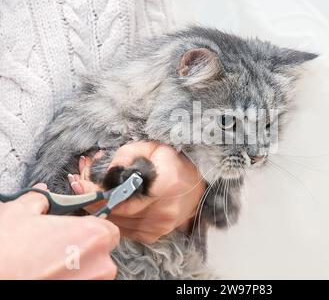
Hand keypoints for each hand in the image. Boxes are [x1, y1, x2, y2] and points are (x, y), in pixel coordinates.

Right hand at [0, 184, 119, 278]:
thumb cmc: (6, 251)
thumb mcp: (21, 213)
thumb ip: (40, 200)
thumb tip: (42, 195)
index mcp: (94, 235)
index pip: (108, 230)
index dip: (92, 230)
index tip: (77, 233)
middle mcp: (101, 263)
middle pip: (103, 253)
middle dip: (85, 250)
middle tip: (59, 249)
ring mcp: (93, 284)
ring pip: (94, 272)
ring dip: (79, 269)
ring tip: (50, 264)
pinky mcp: (85, 295)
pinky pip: (84, 283)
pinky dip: (71, 280)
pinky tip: (49, 276)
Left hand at [69, 141, 205, 243]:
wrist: (195, 183)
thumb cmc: (172, 162)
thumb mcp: (150, 147)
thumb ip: (125, 156)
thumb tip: (102, 172)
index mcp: (165, 186)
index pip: (120, 198)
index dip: (94, 192)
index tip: (77, 183)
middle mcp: (163, 211)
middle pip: (114, 213)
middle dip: (91, 198)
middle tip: (77, 183)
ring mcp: (159, 227)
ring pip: (115, 223)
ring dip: (99, 208)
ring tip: (90, 190)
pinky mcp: (154, 235)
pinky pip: (123, 229)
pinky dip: (112, 217)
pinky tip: (107, 203)